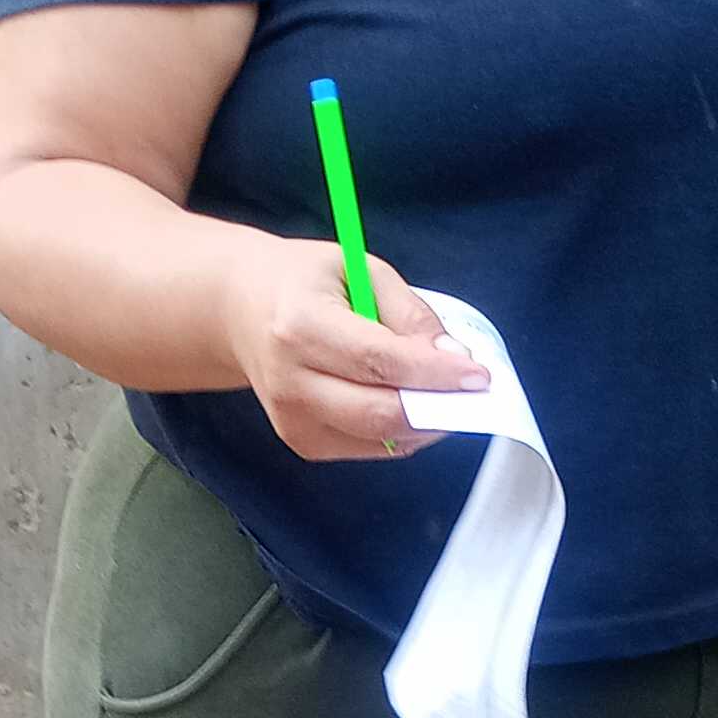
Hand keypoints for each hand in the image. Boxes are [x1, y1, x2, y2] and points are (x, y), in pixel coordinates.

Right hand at [226, 240, 487, 464]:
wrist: (238, 311)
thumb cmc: (302, 283)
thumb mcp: (358, 270)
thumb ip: (408, 312)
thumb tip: (452, 356)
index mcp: (299, 326)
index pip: (378, 361)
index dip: (434, 373)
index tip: (479, 376)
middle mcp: (290, 381)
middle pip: (378, 413)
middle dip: (438, 407)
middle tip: (476, 394)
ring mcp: (293, 420)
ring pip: (379, 438)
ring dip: (426, 423)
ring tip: (449, 395)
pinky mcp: (303, 443)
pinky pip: (369, 447)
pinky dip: (403, 431)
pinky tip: (413, 404)